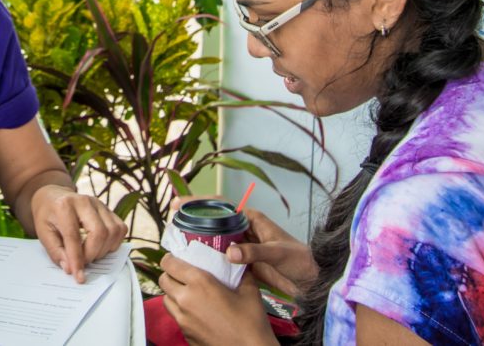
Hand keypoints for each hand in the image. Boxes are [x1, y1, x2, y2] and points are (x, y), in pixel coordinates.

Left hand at [31, 185, 126, 282]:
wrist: (53, 196)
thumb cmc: (47, 216)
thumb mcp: (43, 233)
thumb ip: (55, 251)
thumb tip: (70, 268)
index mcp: (64, 206)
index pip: (74, 236)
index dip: (77, 260)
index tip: (79, 277)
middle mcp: (85, 201)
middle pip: (99, 233)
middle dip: (92, 254)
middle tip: (83, 262)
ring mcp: (100, 204)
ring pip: (113, 231)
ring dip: (104, 250)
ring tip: (91, 254)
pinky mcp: (108, 209)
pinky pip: (121, 228)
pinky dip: (114, 242)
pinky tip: (101, 246)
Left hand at [159, 254, 276, 345]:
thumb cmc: (251, 323)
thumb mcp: (249, 290)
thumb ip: (239, 273)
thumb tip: (237, 261)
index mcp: (200, 284)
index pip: (170, 264)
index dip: (170, 258)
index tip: (176, 256)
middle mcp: (186, 300)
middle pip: (163, 280)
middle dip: (170, 274)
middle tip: (182, 273)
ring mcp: (183, 320)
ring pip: (166, 299)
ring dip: (173, 292)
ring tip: (188, 292)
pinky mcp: (186, 335)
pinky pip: (175, 317)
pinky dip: (180, 310)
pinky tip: (196, 310)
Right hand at [171, 195, 315, 298]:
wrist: (311, 280)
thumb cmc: (300, 259)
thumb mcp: (277, 253)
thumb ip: (254, 252)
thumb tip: (230, 252)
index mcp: (252, 218)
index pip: (221, 205)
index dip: (199, 203)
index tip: (180, 205)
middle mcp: (245, 229)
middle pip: (214, 221)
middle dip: (194, 221)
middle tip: (173, 225)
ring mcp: (243, 246)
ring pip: (216, 240)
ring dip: (199, 241)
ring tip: (178, 244)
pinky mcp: (243, 263)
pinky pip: (222, 258)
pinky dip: (209, 259)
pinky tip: (196, 264)